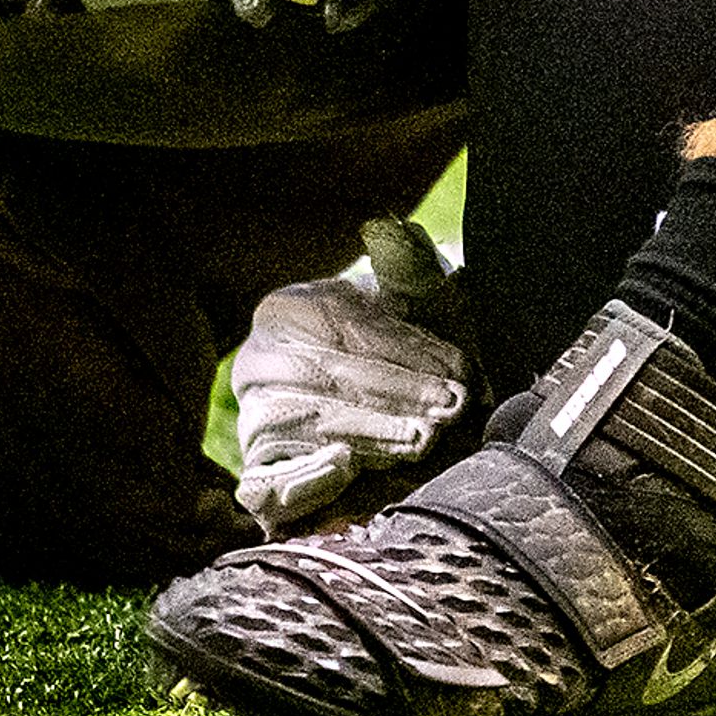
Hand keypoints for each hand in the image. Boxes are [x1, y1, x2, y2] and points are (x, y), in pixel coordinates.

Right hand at [228, 218, 478, 534]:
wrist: (395, 403)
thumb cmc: (404, 346)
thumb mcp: (412, 302)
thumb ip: (407, 267)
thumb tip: (394, 230)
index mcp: (287, 311)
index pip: (344, 327)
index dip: (406, 349)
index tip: (458, 368)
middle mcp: (261, 365)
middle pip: (329, 377)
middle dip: (399, 393)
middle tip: (451, 407)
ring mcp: (256, 423)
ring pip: (307, 426)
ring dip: (371, 432)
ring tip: (422, 436)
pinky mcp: (259, 479)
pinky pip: (265, 485)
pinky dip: (303, 479)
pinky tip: (344, 466)